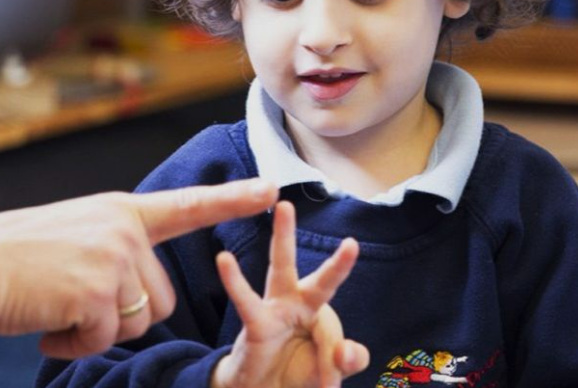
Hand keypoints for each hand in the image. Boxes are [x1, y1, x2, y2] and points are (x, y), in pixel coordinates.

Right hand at [0, 179, 277, 357]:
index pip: (190, 204)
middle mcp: (126, 229)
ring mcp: (115, 258)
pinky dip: (76, 344)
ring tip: (60, 311)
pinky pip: (105, 339)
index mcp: (125, 211)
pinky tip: (49, 326)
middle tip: (76, 305)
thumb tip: (139, 292)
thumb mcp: (80, 231)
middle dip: (126, 315)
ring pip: (139, 322)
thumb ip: (117, 247)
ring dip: (100, 330)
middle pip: (161, 298)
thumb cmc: (21, 252)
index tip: (272, 189)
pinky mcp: (98, 292)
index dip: (233, 199)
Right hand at [212, 201, 368, 387]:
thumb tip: (347, 351)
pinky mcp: (255, 321)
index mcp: (319, 315)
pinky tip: (224, 259)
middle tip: (353, 243)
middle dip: (337, 261)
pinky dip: (235, 280)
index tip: (330, 382)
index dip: (335, 362)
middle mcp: (299, 304)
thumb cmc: (294, 374)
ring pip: (283, 268)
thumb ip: (344, 360)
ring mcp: (276, 309)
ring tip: (286, 207)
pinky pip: (246, 300)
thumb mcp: (326, 372)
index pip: (335, 333)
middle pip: (322, 279)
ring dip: (284, 237)